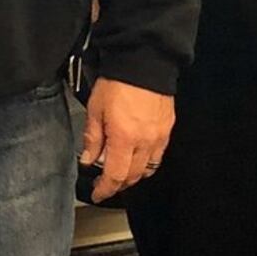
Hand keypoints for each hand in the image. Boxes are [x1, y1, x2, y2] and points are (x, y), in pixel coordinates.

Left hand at [79, 78, 173, 202]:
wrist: (145, 61)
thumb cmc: (118, 82)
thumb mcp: (96, 109)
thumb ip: (93, 138)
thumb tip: (89, 160)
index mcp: (124, 138)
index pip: (115, 176)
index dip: (106, 189)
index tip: (98, 194)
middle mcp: (145, 141)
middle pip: (133, 176)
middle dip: (118, 184)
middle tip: (106, 184)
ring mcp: (159, 136)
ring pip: (148, 168)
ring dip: (134, 175)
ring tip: (121, 171)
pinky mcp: (167, 129)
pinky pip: (158, 155)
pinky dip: (147, 161)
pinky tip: (137, 156)